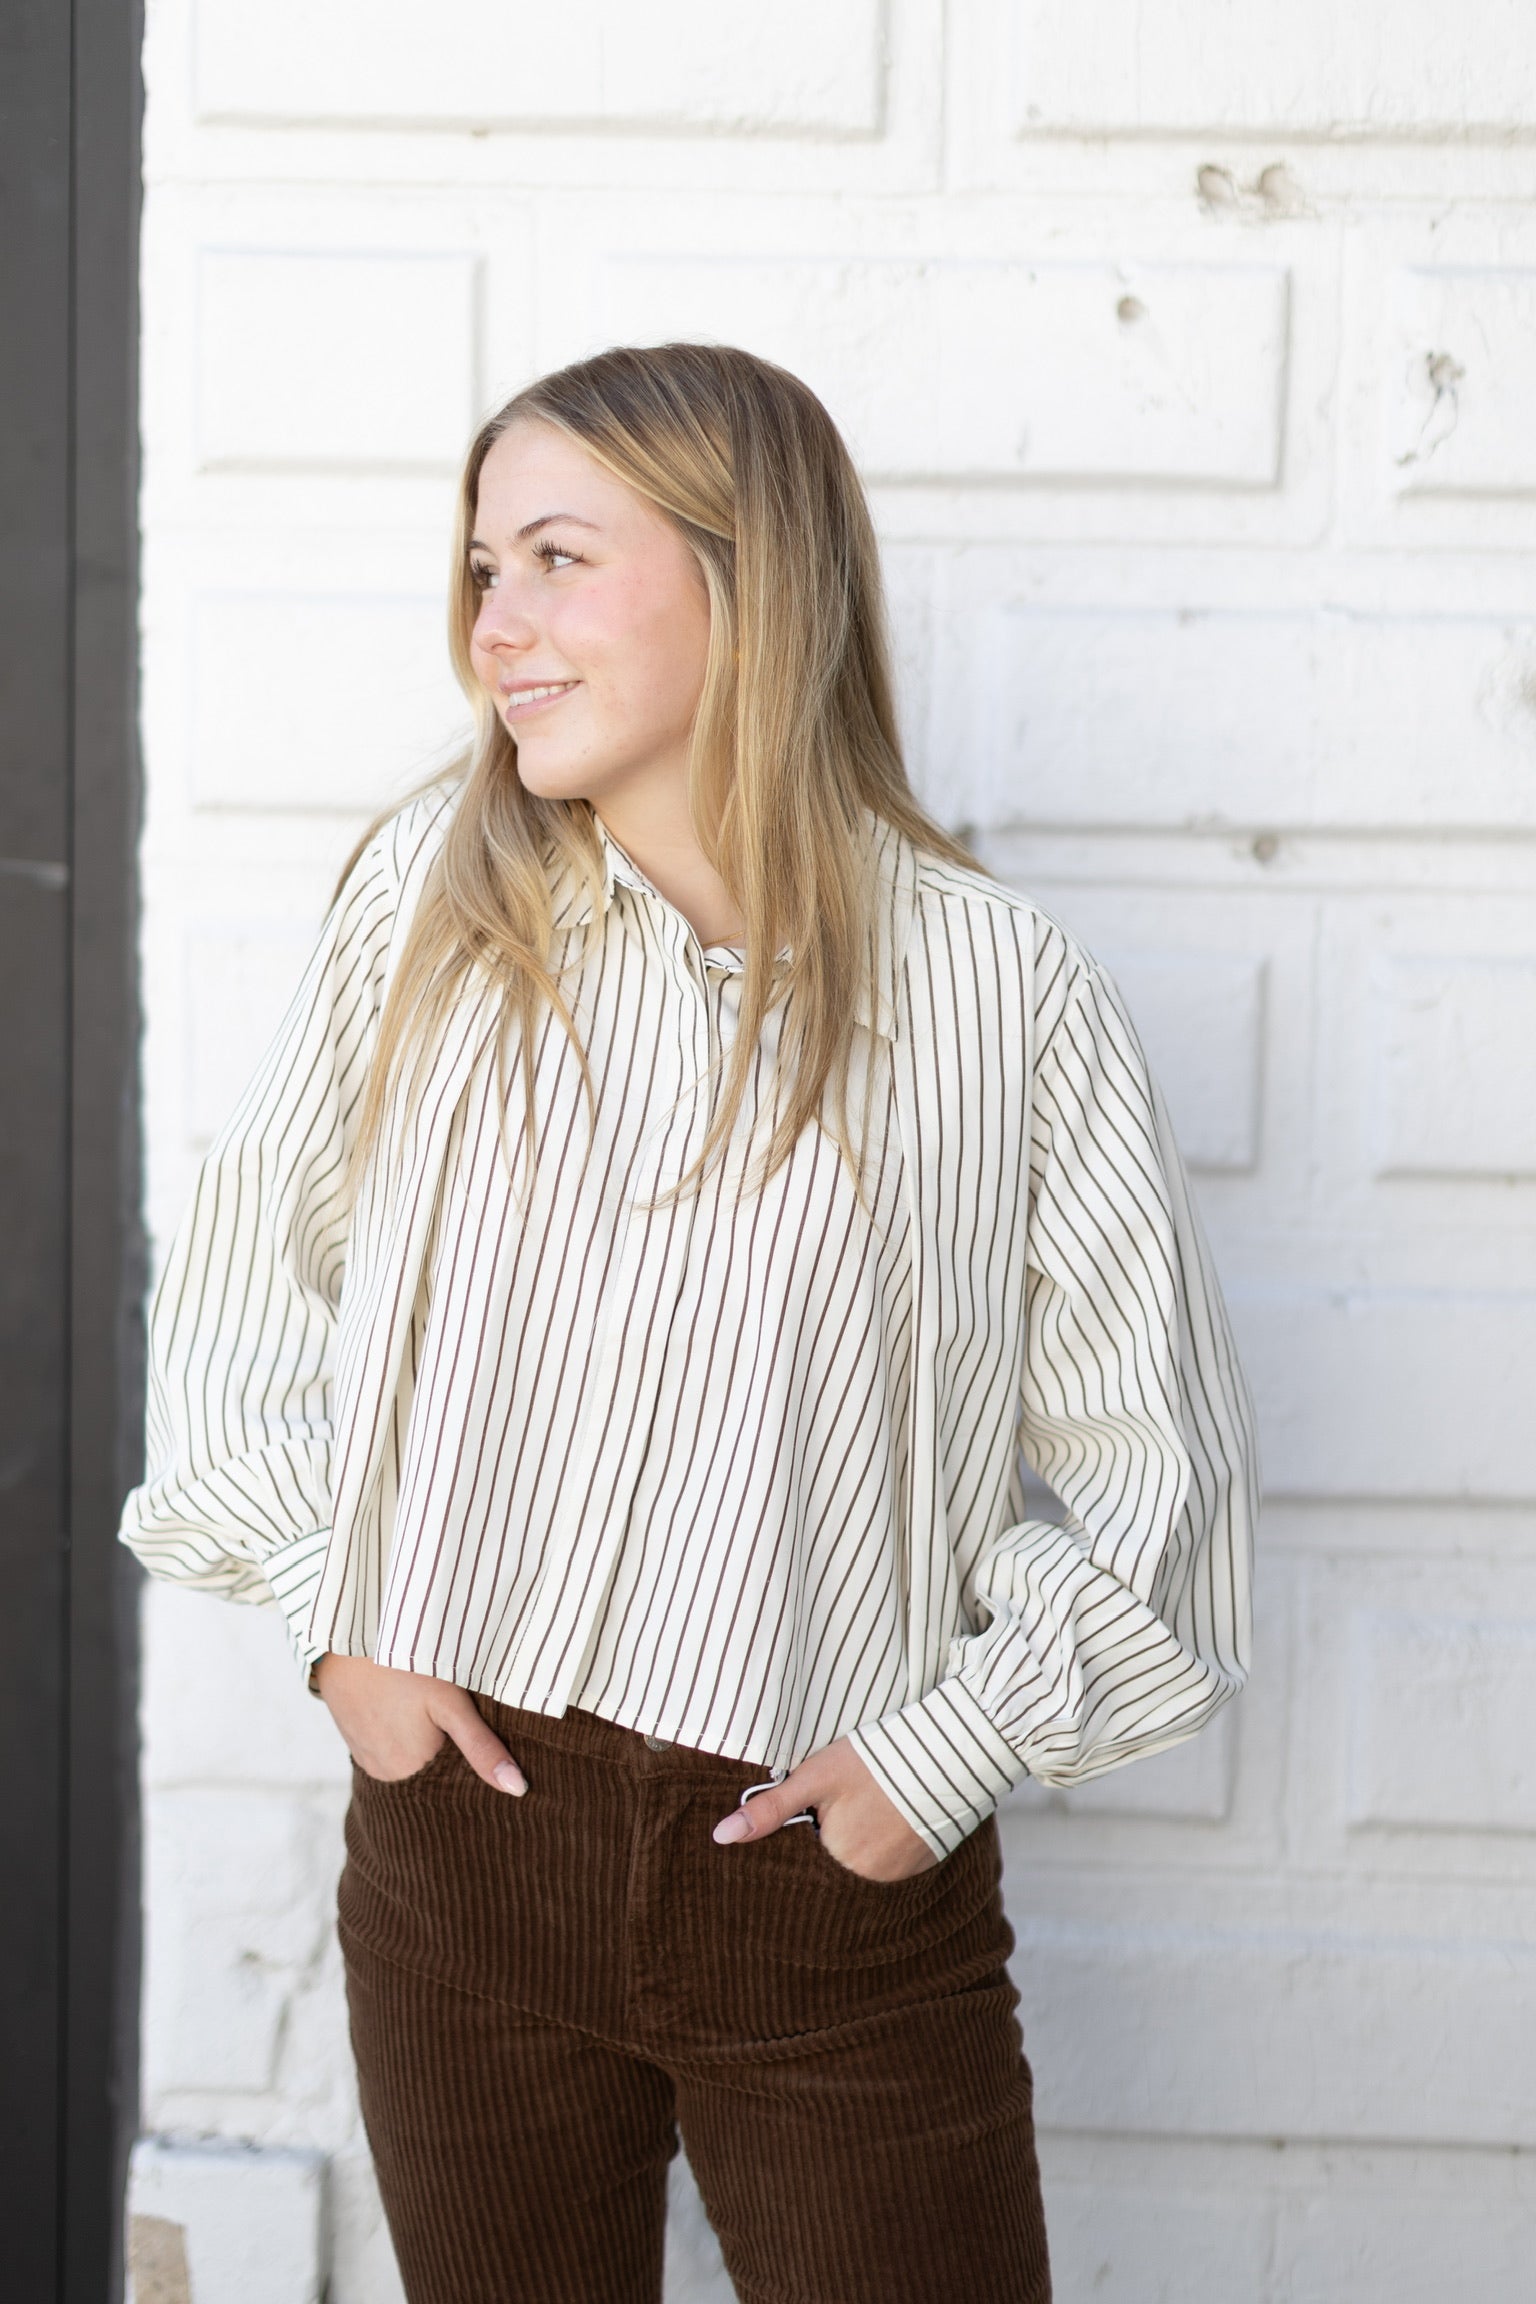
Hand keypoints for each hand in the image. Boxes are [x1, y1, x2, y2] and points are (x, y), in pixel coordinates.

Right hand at [314, 1653, 525, 1794]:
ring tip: (420, 1703)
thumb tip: (518, 1790)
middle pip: (430, 1764)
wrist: (346, 1638)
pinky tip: (401, 1704)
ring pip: (408, 1754)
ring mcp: (365, 1757)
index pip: (453, 1773)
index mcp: (408, 1772)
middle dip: (442, 1743)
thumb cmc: (403, 1665)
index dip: (466, 1749)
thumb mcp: (452, 1705)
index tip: (467, 1720)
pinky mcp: (353, 1738)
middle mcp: (384, 1774)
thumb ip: (483, 1749)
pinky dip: (398, 1730)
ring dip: (418, 1736)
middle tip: (441, 1706)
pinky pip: (386, 1743)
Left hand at [711, 1735, 938, 1881]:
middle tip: (840, 1808)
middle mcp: (867, 1880)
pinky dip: (885, 1848)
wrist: (948, 1753)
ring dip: (857, 1847)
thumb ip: (770, 1809)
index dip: (799, 1840)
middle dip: (827, 1844)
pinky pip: (892, 1866)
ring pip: (861, 1868)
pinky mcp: (923, 1865)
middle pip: (832, 1869)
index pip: (801, 1865)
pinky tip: (888, 1817)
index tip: (808, 1817)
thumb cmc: (875, 1761)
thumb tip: (721, 1837)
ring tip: (866, 1808)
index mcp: (835, 1861)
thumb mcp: (815, 1777)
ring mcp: (899, 1877)